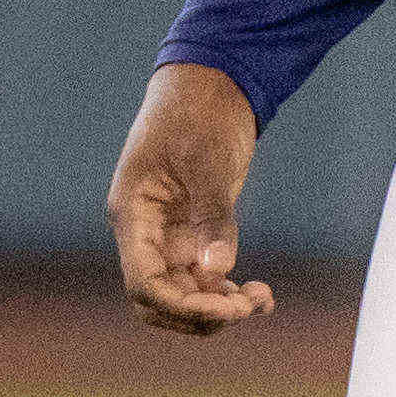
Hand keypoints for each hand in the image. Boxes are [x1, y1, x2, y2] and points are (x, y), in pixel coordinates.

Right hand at [107, 61, 274, 333]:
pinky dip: (227, 293)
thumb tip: (217, 270)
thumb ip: (212, 217)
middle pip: (159, 301)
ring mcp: (168, 236)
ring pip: (182, 295)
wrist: (209, 82)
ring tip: (261, 300)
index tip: (229, 307)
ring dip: (218, 308)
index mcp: (133, 214)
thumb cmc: (199, 111)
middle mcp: (145, 233)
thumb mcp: (207, 161)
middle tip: (248, 307)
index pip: (144, 283)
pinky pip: (203, 279)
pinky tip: (259, 296)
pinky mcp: (192, 233)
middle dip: (200, 314)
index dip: (183, 305)